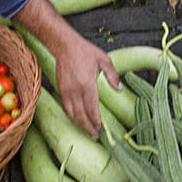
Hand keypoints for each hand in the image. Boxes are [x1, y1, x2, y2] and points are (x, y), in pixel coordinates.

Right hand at [53, 25, 122, 140]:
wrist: (65, 46)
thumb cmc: (85, 51)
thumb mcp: (104, 60)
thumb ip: (113, 76)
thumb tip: (120, 90)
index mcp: (88, 84)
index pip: (92, 108)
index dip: (96, 121)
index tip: (101, 129)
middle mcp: (76, 90)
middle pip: (82, 115)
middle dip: (89, 127)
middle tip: (96, 136)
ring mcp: (66, 91)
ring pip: (72, 114)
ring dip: (80, 124)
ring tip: (88, 131)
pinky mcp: (61, 90)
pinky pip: (66, 108)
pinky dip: (72, 116)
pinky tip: (78, 120)